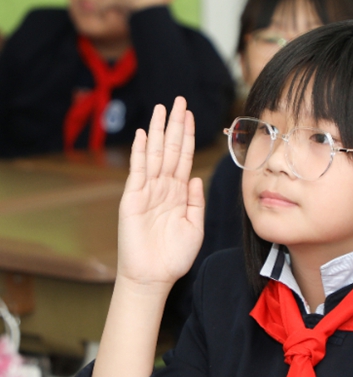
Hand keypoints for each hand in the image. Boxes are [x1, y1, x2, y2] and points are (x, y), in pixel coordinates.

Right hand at [117, 96, 204, 290]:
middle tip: (179, 100)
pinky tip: (143, 135)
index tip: (190, 116)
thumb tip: (195, 176)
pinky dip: (140, 152)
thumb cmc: (175, 256)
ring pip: (154, 155)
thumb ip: (196, 201)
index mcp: (179, 193)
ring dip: (158, 131)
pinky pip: (138, 171)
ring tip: (162, 109)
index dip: (187, 137)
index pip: (184, 158)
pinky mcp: (133, 199)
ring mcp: (147, 191)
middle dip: (175, 125)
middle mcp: (163, 188)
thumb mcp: (195, 227)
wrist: (154, 276)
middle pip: (170, 150)